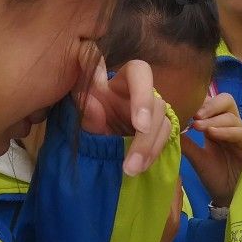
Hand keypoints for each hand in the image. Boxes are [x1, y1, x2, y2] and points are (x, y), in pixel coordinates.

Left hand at [80, 59, 174, 176]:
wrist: (87, 136)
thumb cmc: (83, 116)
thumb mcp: (77, 111)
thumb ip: (84, 108)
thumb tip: (93, 105)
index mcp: (120, 81)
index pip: (140, 72)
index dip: (144, 96)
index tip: (140, 125)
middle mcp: (140, 93)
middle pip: (157, 105)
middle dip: (146, 137)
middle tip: (132, 163)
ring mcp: (151, 112)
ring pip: (163, 124)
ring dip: (150, 149)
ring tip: (132, 170)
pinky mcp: (156, 130)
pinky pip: (164, 139)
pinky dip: (152, 155)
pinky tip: (140, 167)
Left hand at [181, 92, 241, 207]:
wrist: (227, 196)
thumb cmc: (214, 175)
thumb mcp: (196, 157)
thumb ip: (186, 142)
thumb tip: (168, 127)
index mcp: (217, 124)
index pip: (212, 102)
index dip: (200, 101)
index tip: (184, 107)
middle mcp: (231, 125)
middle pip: (226, 100)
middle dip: (209, 105)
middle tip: (194, 114)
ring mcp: (241, 133)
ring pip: (231, 116)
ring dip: (213, 120)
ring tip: (197, 126)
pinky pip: (239, 132)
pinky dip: (225, 131)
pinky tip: (212, 134)